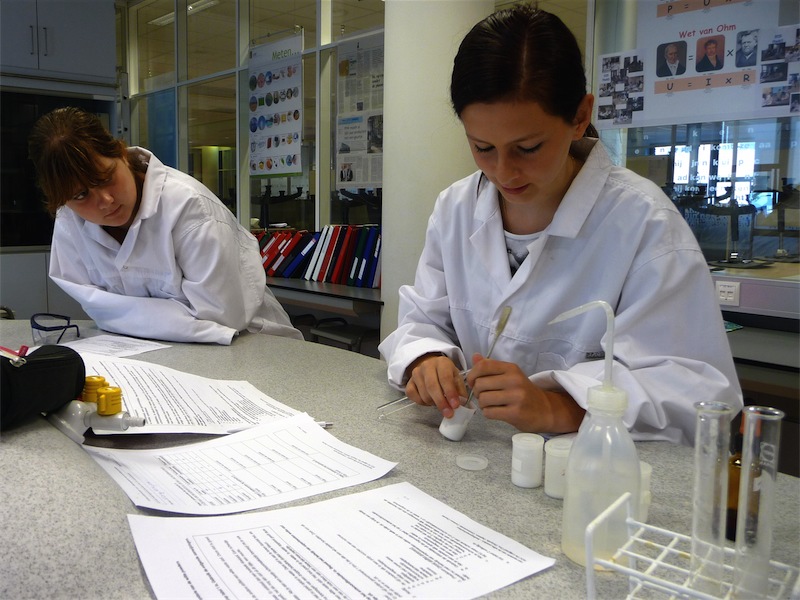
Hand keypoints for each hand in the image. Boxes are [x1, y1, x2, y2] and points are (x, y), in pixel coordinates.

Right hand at [404, 353, 467, 417]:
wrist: (431, 366)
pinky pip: (413, 395)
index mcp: (442, 363)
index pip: (445, 378)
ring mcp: (416, 373)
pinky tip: (429, 402)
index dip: (450, 393)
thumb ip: (460, 390)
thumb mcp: (456, 378)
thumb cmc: (446, 374)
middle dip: (441, 402)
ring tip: (441, 404)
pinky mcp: (409, 382)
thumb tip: (462, 403)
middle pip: (432, 386)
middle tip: (448, 413)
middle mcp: (427, 366)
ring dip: (433, 403)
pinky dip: (422, 402)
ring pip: (423, 393)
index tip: (455, 406)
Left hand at [467, 353, 584, 432]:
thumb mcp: (510, 375)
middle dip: (477, 392)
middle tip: (485, 395)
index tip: (473, 382)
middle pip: (480, 384)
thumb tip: (475, 356)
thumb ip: (491, 367)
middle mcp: (514, 380)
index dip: (472, 374)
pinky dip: (488, 413)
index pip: (483, 366)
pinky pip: (489, 412)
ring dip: (483, 404)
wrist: (545, 409)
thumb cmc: (523, 391)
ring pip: (483, 399)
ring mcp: (516, 397)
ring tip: (491, 404)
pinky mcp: (515, 413)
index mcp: (511, 368)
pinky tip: (496, 412)